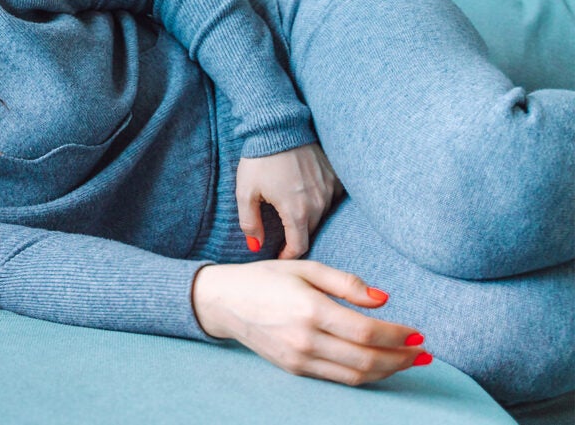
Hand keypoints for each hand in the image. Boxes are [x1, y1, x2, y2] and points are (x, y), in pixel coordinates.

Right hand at [192, 260, 430, 385]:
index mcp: (310, 308)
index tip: (418, 332)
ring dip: (388, 371)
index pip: (367, 331)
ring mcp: (298, 358)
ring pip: (355, 375)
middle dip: (401, 358)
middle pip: (366, 359)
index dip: (398, 335)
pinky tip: (379, 365)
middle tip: (423, 352)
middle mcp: (305, 338)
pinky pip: (338, 379)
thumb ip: (346, 282)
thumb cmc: (265, 278)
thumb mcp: (305, 267)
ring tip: (408, 361)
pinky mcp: (294, 369)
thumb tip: (383, 299)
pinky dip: (364, 375)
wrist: (223, 301)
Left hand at [236, 143, 340, 258]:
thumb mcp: (246, 192)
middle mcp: (318, 203)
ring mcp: (329, 189)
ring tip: (291, 211)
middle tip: (282, 235)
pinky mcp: (335, 176)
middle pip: (310, 232)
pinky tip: (304, 194)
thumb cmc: (259, 160)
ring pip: (321, 215)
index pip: (299, 247)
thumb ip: (250, 223)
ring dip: (308, 219)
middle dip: (296, 237)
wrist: (279, 127)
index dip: (288, 255)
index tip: (280, 255)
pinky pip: (330, 198)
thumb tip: (255, 246)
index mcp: (297, 211)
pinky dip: (319, 201)